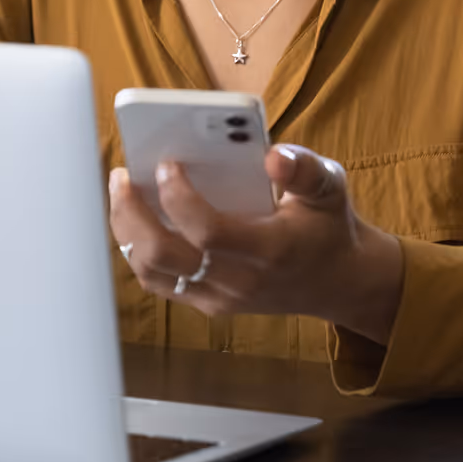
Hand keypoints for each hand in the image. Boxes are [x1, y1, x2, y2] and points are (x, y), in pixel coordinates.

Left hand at [109, 145, 403, 345]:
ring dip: (128, 232)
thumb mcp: (330, 188)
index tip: (166, 163)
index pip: (207, 231)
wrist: (339, 282)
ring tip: (122, 193)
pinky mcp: (210, 305)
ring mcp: (222, 299)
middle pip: (164, 257)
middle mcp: (241, 281)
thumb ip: (305, 168)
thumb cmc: (328, 226)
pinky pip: (160, 283)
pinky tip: (136, 218)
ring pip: (153, 274)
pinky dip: (139, 250)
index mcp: (270, 250)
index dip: (178, 198)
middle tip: (122, 176)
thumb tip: (272, 156)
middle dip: (132, 214)